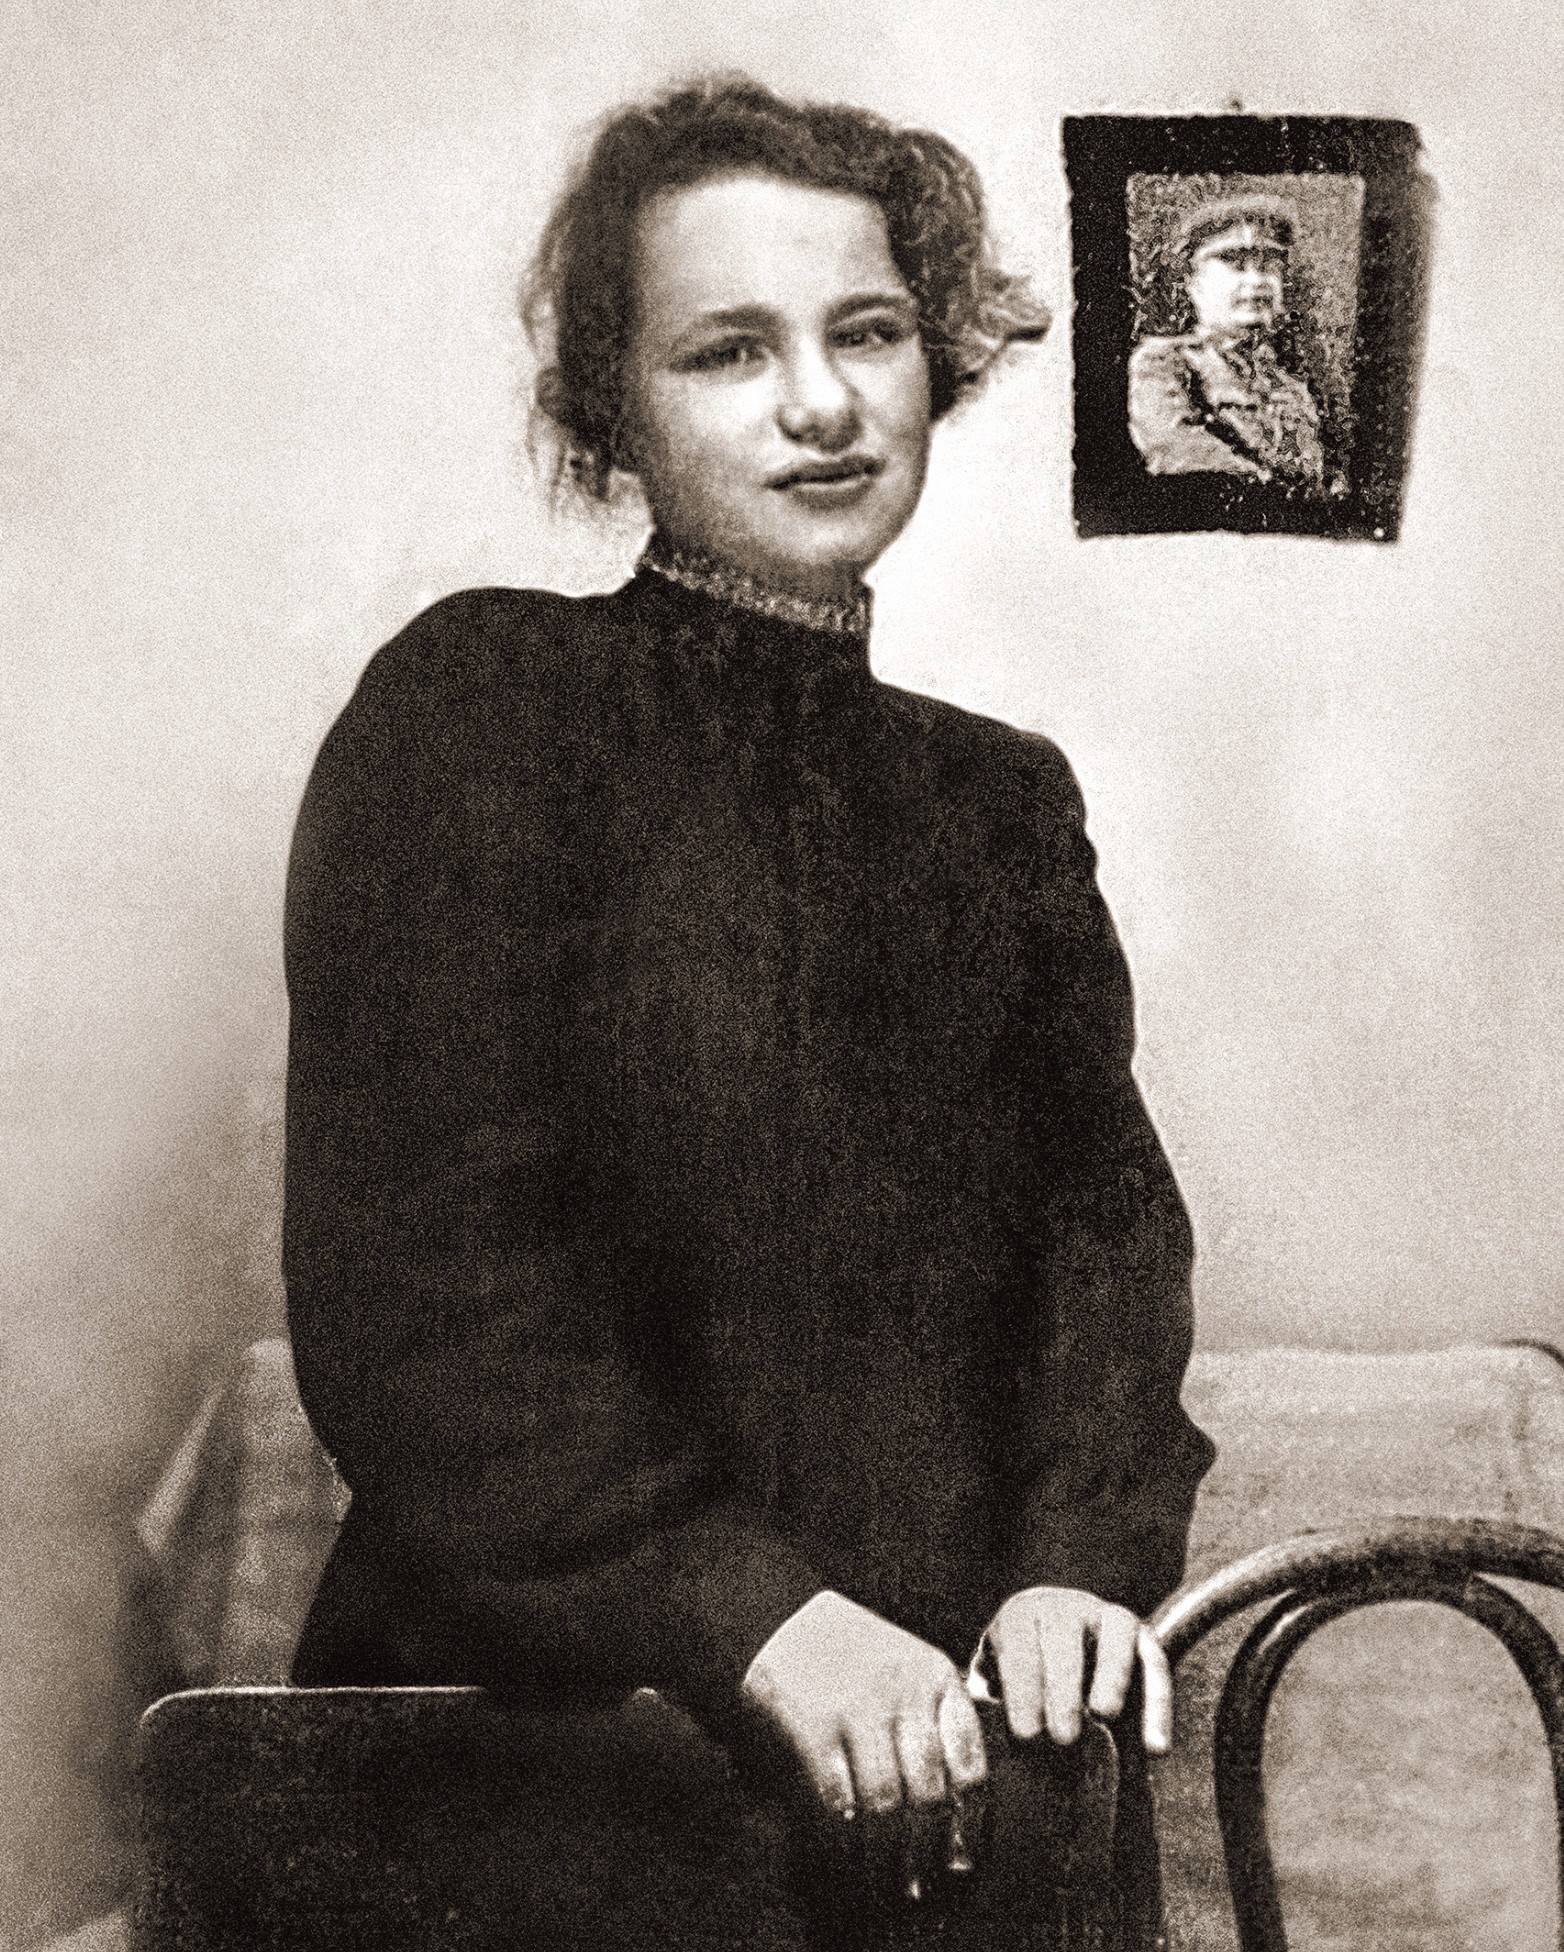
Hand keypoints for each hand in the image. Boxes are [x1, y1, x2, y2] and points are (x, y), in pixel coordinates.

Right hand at [741, 1589, 987, 1900]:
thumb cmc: (850, 1654)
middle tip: (919, 1886)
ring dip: (885, 1858)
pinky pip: (835, 1801)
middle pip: (928, 1792)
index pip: (969, 1761)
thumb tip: (958, 1811)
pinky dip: (840, 1843)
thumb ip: (933, 1721)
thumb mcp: (906, 1667)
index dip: (970, 1822)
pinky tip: (842, 1863)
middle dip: (925, 1852)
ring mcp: (856, 1706)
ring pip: (885, 1804)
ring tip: (883, 1887)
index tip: (962, 1861)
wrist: (777, 1617)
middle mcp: (902, 1690)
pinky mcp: (812, 1725)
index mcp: (935, 1675)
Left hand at [982, 1586, 1172, 1755]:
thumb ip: (988, 1706)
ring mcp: (1106, 1615)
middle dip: (1062, 1687)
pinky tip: (1156, 1748)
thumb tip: (980, 1740)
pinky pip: (1155, 1662)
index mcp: (1021, 1615)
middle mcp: (1064, 1606)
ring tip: (1104, 1718)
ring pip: (1116, 1632)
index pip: (1018, 1643)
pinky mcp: (1142, 1636)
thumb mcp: (996, 1687)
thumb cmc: (1019, 1684)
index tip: (1025, 1735)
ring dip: (1112, 1674)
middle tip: (1062, 1738)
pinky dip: (1158, 1704)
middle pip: (1064, 1634)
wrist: (1056, 1661)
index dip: (1021, 1688)